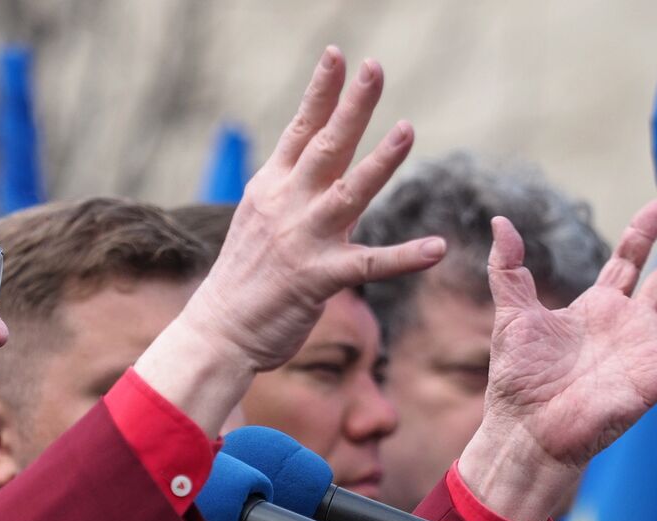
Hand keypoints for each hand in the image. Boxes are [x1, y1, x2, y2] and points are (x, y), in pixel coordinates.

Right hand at [135, 46, 444, 434]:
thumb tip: (317, 157)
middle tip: (375, 68)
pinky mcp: (318, 279)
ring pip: (348, 193)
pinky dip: (405, 257)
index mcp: (271, 188)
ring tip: (408, 129)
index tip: (338, 54)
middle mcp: (285, 206)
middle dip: (352, 106)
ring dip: (380, 162)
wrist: (219, 330)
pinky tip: (437, 248)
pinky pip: (370, 264)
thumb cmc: (243, 277)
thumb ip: (290, 187)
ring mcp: (302, 240)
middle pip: (326, 147)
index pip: (299, 130)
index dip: (320, 92)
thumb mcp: (259, 220)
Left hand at [459, 199, 656, 520]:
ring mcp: (647, 353)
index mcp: (598, 306)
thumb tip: (499, 222)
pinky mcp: (656, 382)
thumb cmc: (518, 379)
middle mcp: (629, 325)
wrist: (525, 429)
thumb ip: (508, 270)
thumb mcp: (512, 316)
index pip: (630, 259)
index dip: (646, 232)